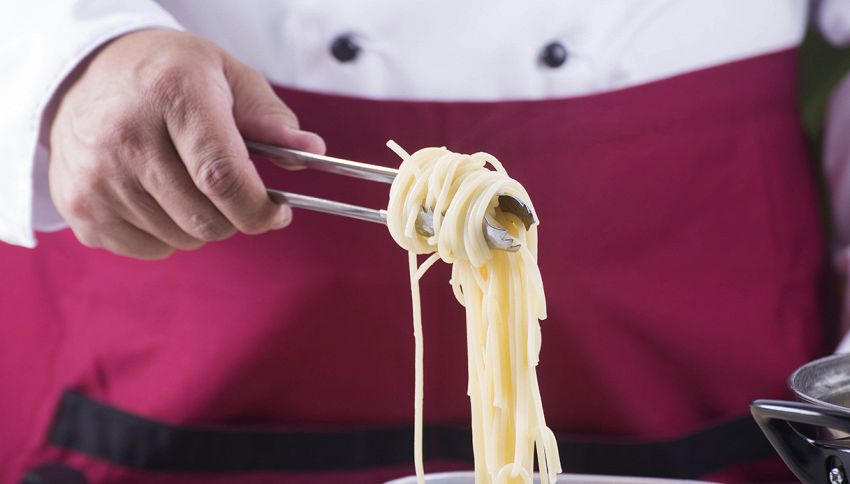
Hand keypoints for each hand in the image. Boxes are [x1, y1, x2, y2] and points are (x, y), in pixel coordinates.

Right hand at [48, 29, 324, 258]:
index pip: (223, 177)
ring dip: (200, 223)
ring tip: (189, 183)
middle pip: (205, 218)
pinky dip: (167, 234)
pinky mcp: (78, 206)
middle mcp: (125, 135)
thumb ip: (271, 119)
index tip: (277, 212)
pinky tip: (158, 195)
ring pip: (181, 239)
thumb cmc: (169, 76)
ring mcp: (95, 175)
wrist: (86, 75)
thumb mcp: (226, 76)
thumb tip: (311, 152)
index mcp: (171, 93)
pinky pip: (149, 249)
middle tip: (233, 191)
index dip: (259, 208)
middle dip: (235, 216)